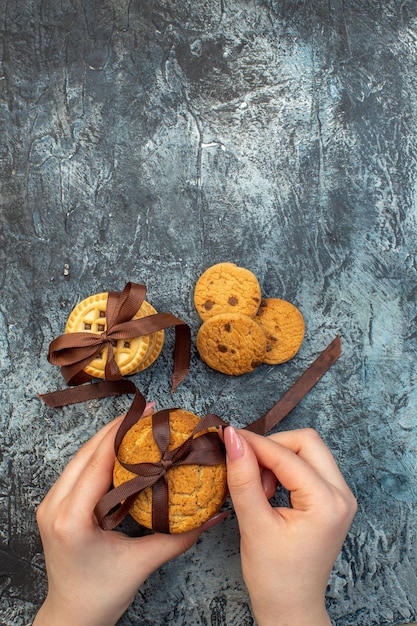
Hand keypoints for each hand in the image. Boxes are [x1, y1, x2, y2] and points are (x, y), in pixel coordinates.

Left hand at [33, 405, 207, 625]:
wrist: (72, 616)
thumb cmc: (102, 595)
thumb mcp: (143, 563)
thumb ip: (180, 537)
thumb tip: (214, 514)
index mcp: (72, 518)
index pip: (99, 461)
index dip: (123, 432)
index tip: (148, 413)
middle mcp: (54, 506)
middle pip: (87, 452)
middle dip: (117, 428)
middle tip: (148, 413)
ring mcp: (49, 504)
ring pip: (80, 457)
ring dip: (107, 438)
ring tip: (137, 424)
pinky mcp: (53, 505)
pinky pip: (77, 469)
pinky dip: (98, 454)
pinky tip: (120, 447)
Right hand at [224, 426, 356, 625]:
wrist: (291, 608)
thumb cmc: (274, 577)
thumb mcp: (254, 525)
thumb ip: (243, 478)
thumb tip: (233, 439)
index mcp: (326, 503)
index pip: (286, 455)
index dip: (254, 443)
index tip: (227, 437)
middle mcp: (341, 494)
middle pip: (306, 442)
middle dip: (272, 447)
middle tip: (246, 466)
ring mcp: (341, 496)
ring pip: (309, 450)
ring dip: (279, 457)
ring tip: (259, 486)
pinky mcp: (333, 499)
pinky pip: (310, 465)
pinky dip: (287, 467)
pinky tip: (269, 488)